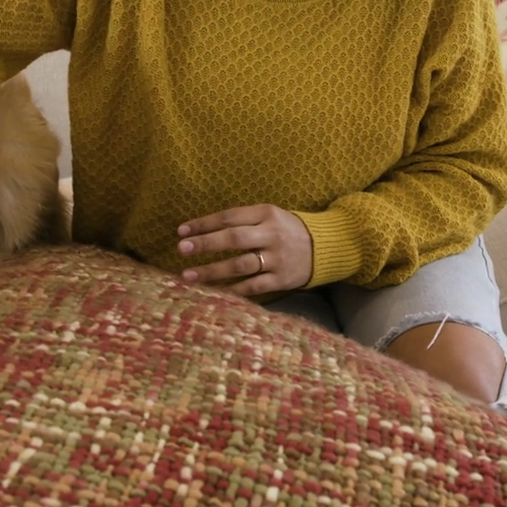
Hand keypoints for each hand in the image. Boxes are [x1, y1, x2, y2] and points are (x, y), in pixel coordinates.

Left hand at [177, 205, 311, 295]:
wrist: (324, 247)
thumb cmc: (286, 229)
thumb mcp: (269, 215)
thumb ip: (243, 220)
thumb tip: (203, 230)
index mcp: (267, 214)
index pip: (230, 217)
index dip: (204, 223)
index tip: (182, 231)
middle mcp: (272, 235)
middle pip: (234, 238)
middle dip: (206, 244)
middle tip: (182, 249)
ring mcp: (277, 258)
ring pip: (240, 265)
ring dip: (212, 271)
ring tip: (188, 275)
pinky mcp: (281, 279)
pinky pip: (253, 286)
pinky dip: (233, 290)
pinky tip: (214, 292)